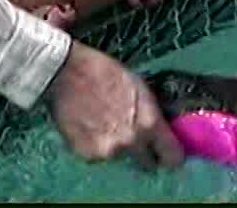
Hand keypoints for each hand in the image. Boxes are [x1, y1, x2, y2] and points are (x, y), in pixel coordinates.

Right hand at [46, 42, 183, 169]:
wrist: (63, 71)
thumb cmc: (101, 71)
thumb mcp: (138, 87)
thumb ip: (151, 114)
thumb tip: (162, 130)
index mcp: (148, 123)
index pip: (173, 157)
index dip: (169, 154)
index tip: (163, 150)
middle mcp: (130, 142)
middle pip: (146, 164)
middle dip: (141, 152)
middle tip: (129, 134)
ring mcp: (106, 151)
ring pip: (118, 157)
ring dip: (114, 145)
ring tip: (100, 121)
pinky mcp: (85, 153)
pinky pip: (96, 154)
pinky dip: (93, 144)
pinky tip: (86, 124)